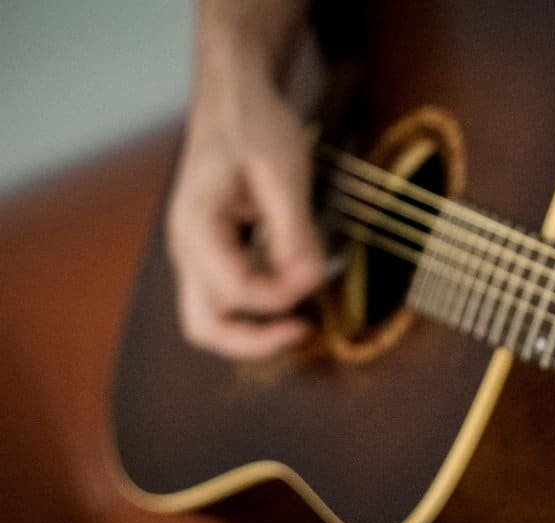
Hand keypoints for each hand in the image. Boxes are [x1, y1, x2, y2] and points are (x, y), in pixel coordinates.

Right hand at [167, 34, 324, 359]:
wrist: (234, 101)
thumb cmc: (254, 127)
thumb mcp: (283, 173)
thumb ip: (294, 230)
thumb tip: (311, 280)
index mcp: (196, 228)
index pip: (237, 292)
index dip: (284, 295)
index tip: (320, 274)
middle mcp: (187, 249)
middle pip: (205, 327)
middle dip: (256, 341)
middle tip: (306, 330)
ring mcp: (196, 256)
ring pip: (212, 320)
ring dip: (255, 331)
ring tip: (302, 321)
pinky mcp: (214, 255)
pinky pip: (227, 300)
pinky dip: (257, 311)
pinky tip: (293, 294)